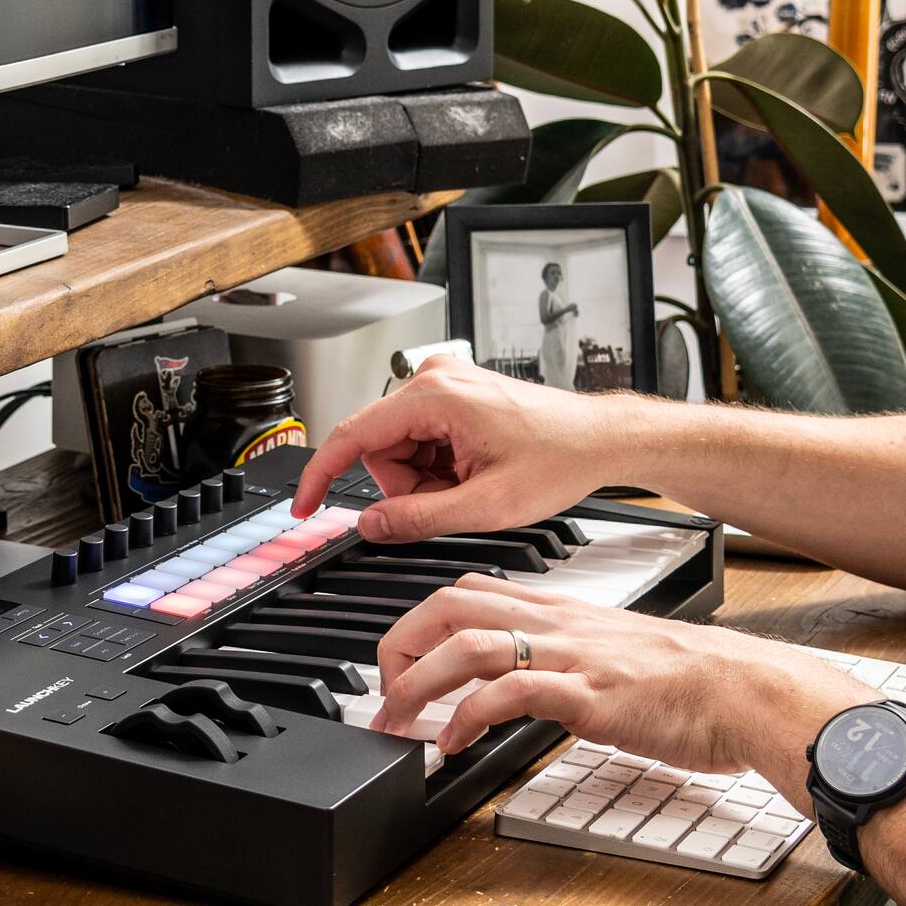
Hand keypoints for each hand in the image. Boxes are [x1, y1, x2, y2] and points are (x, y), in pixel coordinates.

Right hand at [289, 355, 628, 543]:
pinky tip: (473, 474)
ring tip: (472, 486)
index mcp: (435, 395)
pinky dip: (439, 470)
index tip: (305, 507)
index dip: (321, 476)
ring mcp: (443, 385)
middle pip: (380, 449)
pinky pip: (421, 443)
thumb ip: (420, 518)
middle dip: (406, 488)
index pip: (352, 436)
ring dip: (426, 482)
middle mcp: (434, 380)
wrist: (600, 439)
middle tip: (454, 502)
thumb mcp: (488, 505)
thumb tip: (371, 525)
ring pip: (400, 450)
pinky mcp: (453, 396)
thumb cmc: (560, 458)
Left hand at [369, 576, 876, 777]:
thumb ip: (568, 661)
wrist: (745, 692)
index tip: (395, 657)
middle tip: (380, 688)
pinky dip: (469, 716)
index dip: (419, 618)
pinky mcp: (588, 694)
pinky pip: (511, 693)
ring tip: (396, 720)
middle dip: (400, 643)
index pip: (471, 591)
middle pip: (452, 606)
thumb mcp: (615, 657)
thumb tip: (527, 684)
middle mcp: (559, 624)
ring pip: (468, 645)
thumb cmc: (691, 684)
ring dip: (418, 683)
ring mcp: (571, 656)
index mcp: (563, 612)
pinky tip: (453, 744)